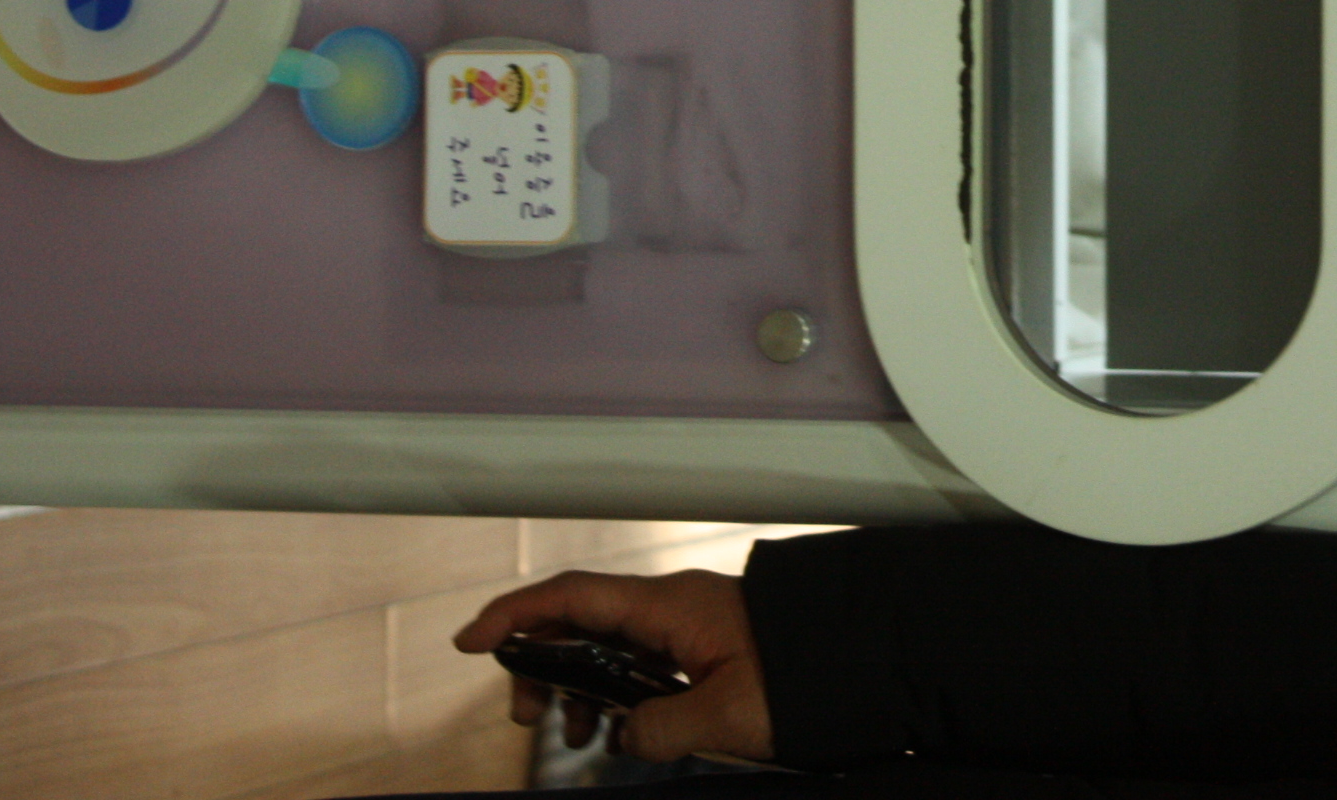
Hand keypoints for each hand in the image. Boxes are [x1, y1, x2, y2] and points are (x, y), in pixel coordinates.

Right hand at [454, 568, 773, 764]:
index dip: (516, 614)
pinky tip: (624, 736)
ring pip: (611, 650)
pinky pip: (644, 667)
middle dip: (543, 665)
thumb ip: (659, 728)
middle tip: (529, 718)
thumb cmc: (805, 676)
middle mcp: (672, 608)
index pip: (572, 597)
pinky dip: (620, 698)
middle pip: (582, 623)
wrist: (865, 663)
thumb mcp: (724, 716)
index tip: (471, 641)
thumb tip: (627, 737)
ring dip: (582, 689)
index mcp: (667, 607)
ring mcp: (689, 628)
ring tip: (578, 739)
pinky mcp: (707, 652)